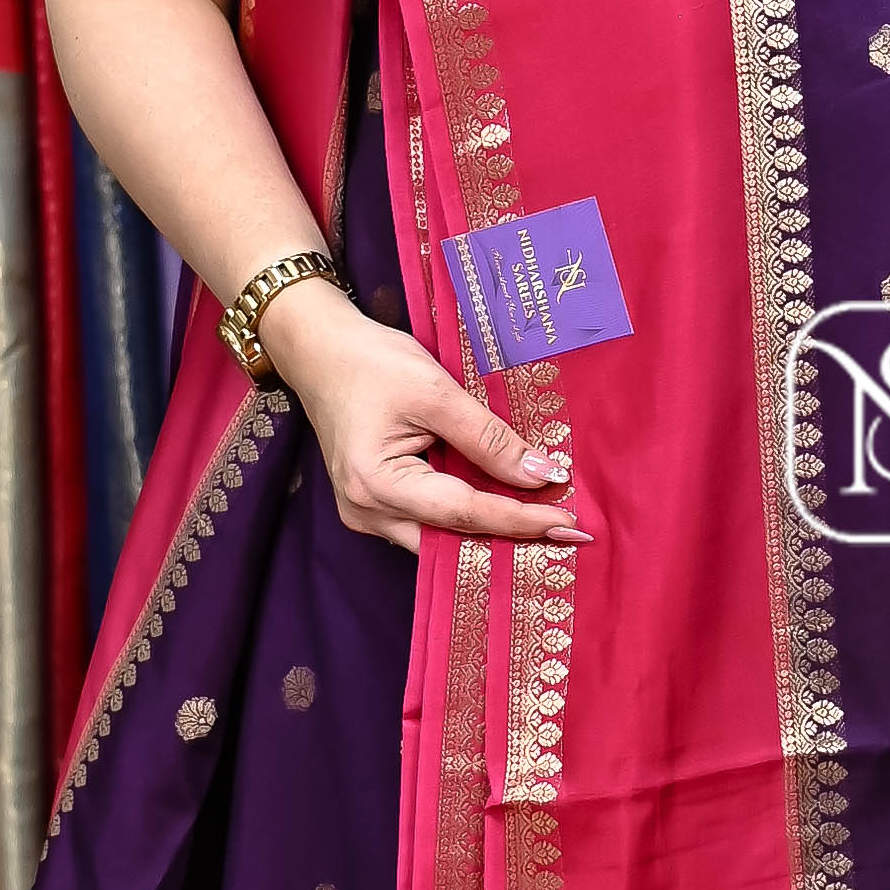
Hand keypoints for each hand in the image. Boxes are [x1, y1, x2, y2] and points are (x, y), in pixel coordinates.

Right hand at [256, 279, 586, 556]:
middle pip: (452, 539)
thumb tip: (541, 474)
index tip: (569, 521)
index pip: (464, 512)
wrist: (319, 350)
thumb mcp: (436, 391)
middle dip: (511, 538)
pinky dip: (466, 519)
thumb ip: (488, 438)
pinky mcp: (372, 505)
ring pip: (441, 538)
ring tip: (545, 527)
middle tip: (568, 535)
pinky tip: (504, 513)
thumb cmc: (371, 362)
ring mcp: (366, 514)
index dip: (520, 519)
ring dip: (491, 532)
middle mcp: (367, 512)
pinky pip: (428, 524)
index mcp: (377, 484)